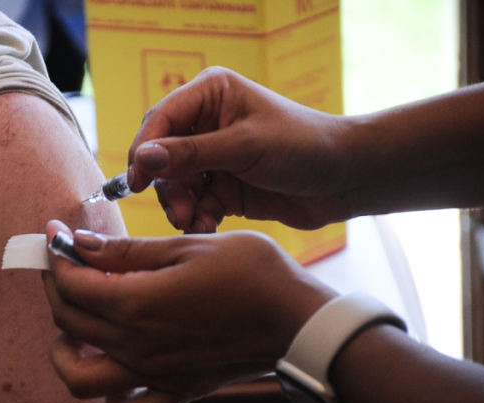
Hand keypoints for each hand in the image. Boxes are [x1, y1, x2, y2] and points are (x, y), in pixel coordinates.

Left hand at [41, 220, 336, 402]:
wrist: (299, 320)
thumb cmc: (251, 273)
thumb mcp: (187, 247)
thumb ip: (126, 251)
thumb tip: (79, 245)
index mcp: (136, 305)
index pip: (71, 283)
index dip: (55, 254)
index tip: (54, 233)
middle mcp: (136, 346)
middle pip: (68, 322)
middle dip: (55, 287)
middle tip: (62, 263)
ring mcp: (154, 375)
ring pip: (81, 379)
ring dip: (65, 352)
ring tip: (73, 325)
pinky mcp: (176, 391)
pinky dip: (111, 395)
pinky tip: (115, 366)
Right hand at [126, 66, 354, 232]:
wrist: (345, 178)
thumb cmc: (303, 145)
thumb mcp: (244, 146)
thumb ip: (190, 153)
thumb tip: (143, 158)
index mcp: (211, 94)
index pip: (161, 119)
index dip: (144, 150)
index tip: (137, 181)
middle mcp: (208, 122)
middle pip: (162, 156)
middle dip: (167, 186)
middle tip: (178, 213)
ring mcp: (215, 156)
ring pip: (176, 184)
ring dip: (181, 206)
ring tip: (194, 223)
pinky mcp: (223, 187)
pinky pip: (195, 204)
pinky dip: (197, 217)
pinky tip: (209, 227)